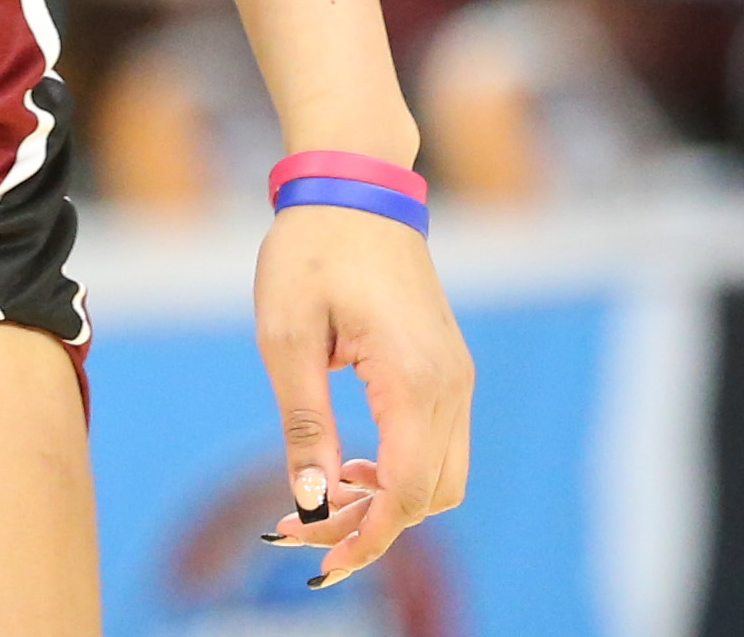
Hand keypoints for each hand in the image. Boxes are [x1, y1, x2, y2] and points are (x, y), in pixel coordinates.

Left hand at [252, 204, 471, 589]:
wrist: (354, 185)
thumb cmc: (312, 249)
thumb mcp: (287, 334)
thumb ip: (303, 423)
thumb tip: (309, 502)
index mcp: (414, 379)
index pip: (404, 492)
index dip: (363, 536)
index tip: (316, 558)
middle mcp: (451, 386)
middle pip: (431, 496)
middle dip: (374, 526)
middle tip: (306, 529)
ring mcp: (456, 377)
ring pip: (443, 477)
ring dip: (390, 500)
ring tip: (325, 494)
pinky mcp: (448, 369)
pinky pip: (439, 444)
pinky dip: (402, 470)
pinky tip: (350, 463)